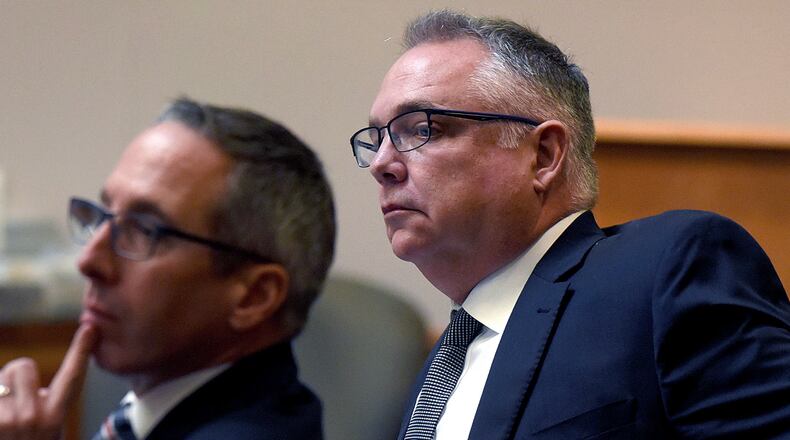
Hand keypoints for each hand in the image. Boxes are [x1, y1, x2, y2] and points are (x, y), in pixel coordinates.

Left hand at [0, 323, 97, 439]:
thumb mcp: (47, 428)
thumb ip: (43, 403)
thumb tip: (20, 372)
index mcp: (55, 416)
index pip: (73, 375)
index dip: (82, 349)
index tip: (90, 328)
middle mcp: (33, 416)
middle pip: (21, 365)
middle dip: (12, 377)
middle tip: (11, 400)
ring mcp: (7, 421)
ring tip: (2, 416)